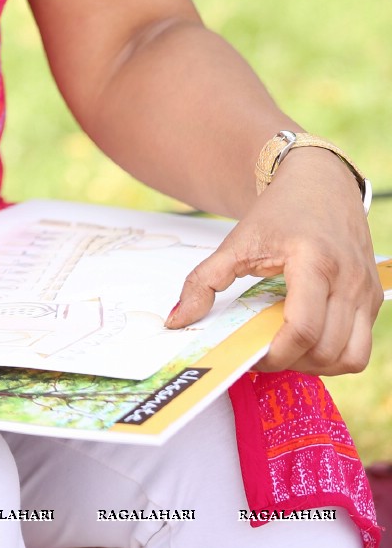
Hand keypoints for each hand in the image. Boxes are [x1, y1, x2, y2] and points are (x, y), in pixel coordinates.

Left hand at [165, 148, 382, 374]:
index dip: (275, 353)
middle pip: (325, 350)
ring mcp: (366, 290)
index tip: (251, 354)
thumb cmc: (280, 210)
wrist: (319, 182)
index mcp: (314, 261)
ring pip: (351, 358)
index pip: (302, 329)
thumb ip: (203, 281)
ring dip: (317, 365)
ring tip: (288, 349)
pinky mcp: (374, 298)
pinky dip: (335, 356)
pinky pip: (361, 347)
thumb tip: (176, 321)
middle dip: (291, 362)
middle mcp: (348, 278)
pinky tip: (309, 340)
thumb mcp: (237, 242)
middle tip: (264, 352)